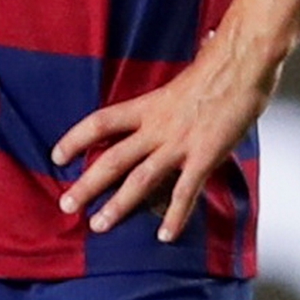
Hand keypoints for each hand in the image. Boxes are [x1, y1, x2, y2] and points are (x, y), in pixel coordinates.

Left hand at [50, 32, 281, 242]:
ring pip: (140, 180)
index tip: (57, 157)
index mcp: (148, 105)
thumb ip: (172, 90)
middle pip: (112, 158)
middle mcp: (157, 126)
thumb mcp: (183, 79)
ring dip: (118, 206)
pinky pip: (185, 192)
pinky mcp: (205, 156)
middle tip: (66, 204)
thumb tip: (177, 68)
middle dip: (87, 185)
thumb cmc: (218, 66)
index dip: (75, 139)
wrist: (242, 63)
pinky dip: (175, 216)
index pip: (101, 123)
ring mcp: (179, 144)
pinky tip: (166, 236)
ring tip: (98, 225)